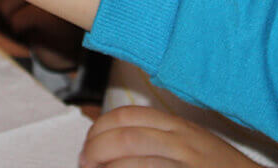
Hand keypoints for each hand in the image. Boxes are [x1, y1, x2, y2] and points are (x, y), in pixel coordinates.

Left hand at [81, 107, 260, 167]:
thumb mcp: (190, 142)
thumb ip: (156, 136)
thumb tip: (112, 142)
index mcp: (178, 126)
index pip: (126, 115)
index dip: (99, 129)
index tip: (89, 146)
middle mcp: (181, 142)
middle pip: (124, 136)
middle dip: (95, 150)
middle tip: (87, 163)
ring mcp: (185, 163)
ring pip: (133, 160)